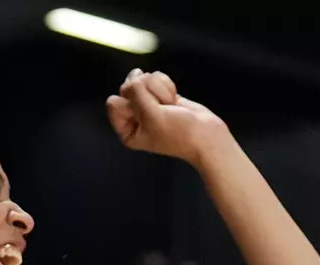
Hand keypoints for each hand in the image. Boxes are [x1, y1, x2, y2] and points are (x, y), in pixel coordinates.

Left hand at [105, 69, 233, 165]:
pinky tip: (174, 99)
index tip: (148, 113)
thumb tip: (135, 74)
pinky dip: (167, 85)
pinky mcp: (160, 95)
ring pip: (143, 79)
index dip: (131, 102)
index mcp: (125, 129)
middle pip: (127, 87)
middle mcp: (133, 117)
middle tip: (162, 108)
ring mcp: (147, 104)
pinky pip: (156, 77)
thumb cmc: (179, 132)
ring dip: (159, 90)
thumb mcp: (151, 115)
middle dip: (148, 93)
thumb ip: (136, 94)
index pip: (113, 102)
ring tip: (169, 105)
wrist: (206, 135)